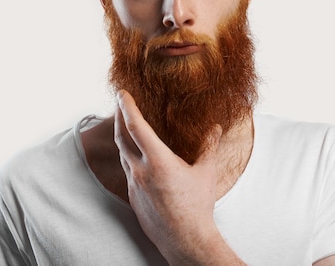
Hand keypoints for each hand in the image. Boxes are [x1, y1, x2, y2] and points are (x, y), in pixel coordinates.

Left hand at [114, 90, 243, 264]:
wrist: (186, 241)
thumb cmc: (198, 207)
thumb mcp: (206, 173)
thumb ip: (209, 147)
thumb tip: (216, 128)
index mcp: (158, 161)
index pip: (135, 126)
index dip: (127, 106)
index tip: (122, 93)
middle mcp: (140, 171)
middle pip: (121, 137)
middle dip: (119, 117)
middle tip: (120, 103)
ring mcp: (134, 185)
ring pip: (122, 155)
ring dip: (122, 137)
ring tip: (125, 126)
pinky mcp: (133, 198)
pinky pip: (127, 171)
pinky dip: (128, 157)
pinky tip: (135, 156)